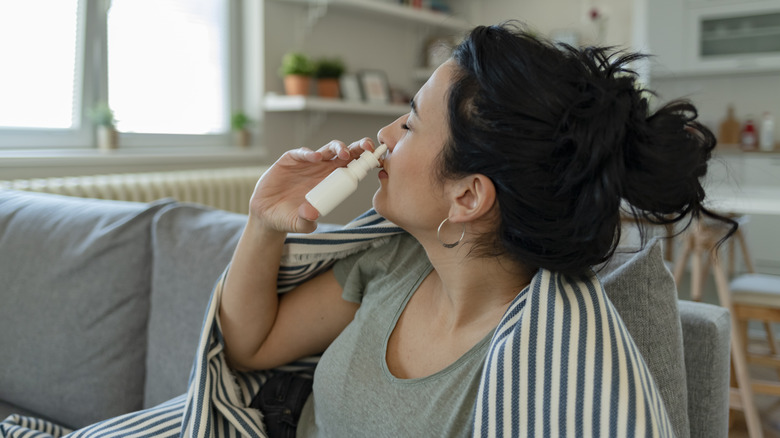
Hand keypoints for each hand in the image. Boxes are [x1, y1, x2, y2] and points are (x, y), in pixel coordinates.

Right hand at [249, 138, 376, 233]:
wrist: (266, 214)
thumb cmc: (289, 218)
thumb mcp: (300, 224)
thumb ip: (307, 221)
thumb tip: (312, 215)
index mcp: (333, 183)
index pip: (352, 168)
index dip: (364, 162)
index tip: (375, 160)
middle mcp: (323, 170)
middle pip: (345, 154)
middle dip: (357, 148)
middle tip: (366, 147)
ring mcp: (307, 163)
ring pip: (327, 149)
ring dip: (337, 147)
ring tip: (343, 153)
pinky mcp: (291, 160)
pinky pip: (302, 153)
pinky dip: (309, 153)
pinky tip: (314, 157)